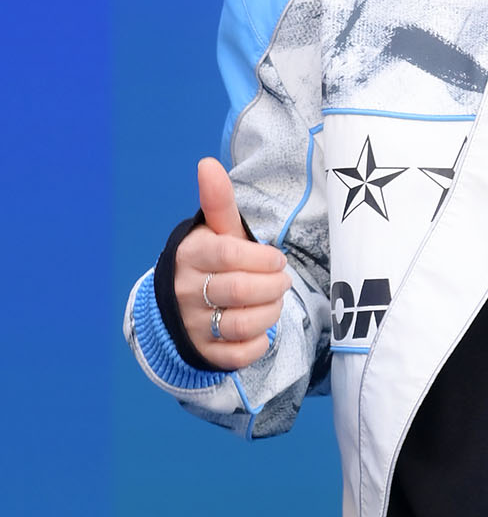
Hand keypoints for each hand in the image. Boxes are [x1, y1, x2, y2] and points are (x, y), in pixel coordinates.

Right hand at [174, 157, 287, 369]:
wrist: (178, 306)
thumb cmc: (209, 263)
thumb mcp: (213, 232)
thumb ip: (217, 202)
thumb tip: (207, 162)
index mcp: (190, 256)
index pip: (229, 254)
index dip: (262, 258)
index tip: (276, 260)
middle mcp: (186, 291)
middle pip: (241, 289)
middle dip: (274, 285)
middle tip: (282, 281)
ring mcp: (192, 324)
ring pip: (242, 323)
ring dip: (270, 312)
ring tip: (273, 301)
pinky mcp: (203, 352)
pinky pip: (239, 354)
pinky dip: (258, 342)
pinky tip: (260, 328)